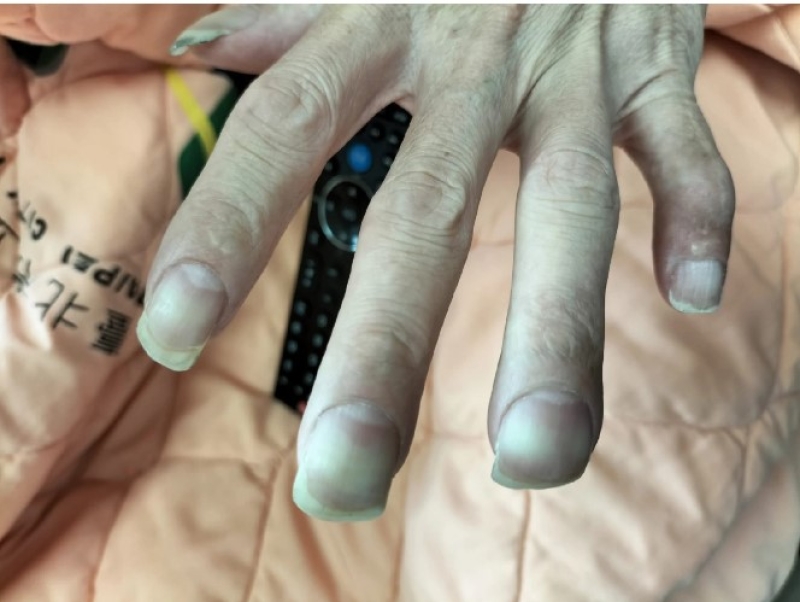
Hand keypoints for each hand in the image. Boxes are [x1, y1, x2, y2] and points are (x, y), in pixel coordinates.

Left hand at [137, 5, 733, 519]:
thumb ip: (283, 14)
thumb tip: (195, 54)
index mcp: (377, 24)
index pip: (282, 131)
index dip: (224, 231)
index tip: (173, 339)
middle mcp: (472, 54)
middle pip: (424, 211)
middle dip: (383, 349)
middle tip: (344, 479)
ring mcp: (572, 69)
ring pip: (568, 208)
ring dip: (556, 334)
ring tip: (530, 459)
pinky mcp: (657, 66)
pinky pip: (680, 150)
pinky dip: (695, 217)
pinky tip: (691, 298)